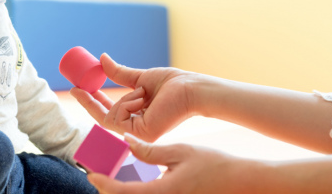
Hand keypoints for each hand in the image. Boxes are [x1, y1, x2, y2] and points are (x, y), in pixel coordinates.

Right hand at [70, 53, 200, 140]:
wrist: (190, 87)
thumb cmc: (172, 83)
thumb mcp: (140, 78)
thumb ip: (120, 74)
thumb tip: (102, 59)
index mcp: (138, 116)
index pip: (110, 111)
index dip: (92, 101)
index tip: (78, 88)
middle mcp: (137, 127)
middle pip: (104, 118)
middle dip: (90, 103)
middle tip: (75, 88)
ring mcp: (139, 134)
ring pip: (111, 116)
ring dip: (122, 99)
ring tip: (142, 92)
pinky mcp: (141, 134)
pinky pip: (119, 117)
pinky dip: (127, 103)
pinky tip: (142, 97)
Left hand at [87, 134, 255, 193]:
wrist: (240, 182)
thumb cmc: (213, 165)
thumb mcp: (179, 151)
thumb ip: (150, 150)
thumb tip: (126, 141)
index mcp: (163, 191)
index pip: (123, 192)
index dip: (104, 183)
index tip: (91, 174)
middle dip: (109, 190)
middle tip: (98, 175)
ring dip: (122, 192)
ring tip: (112, 177)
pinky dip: (137, 192)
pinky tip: (134, 182)